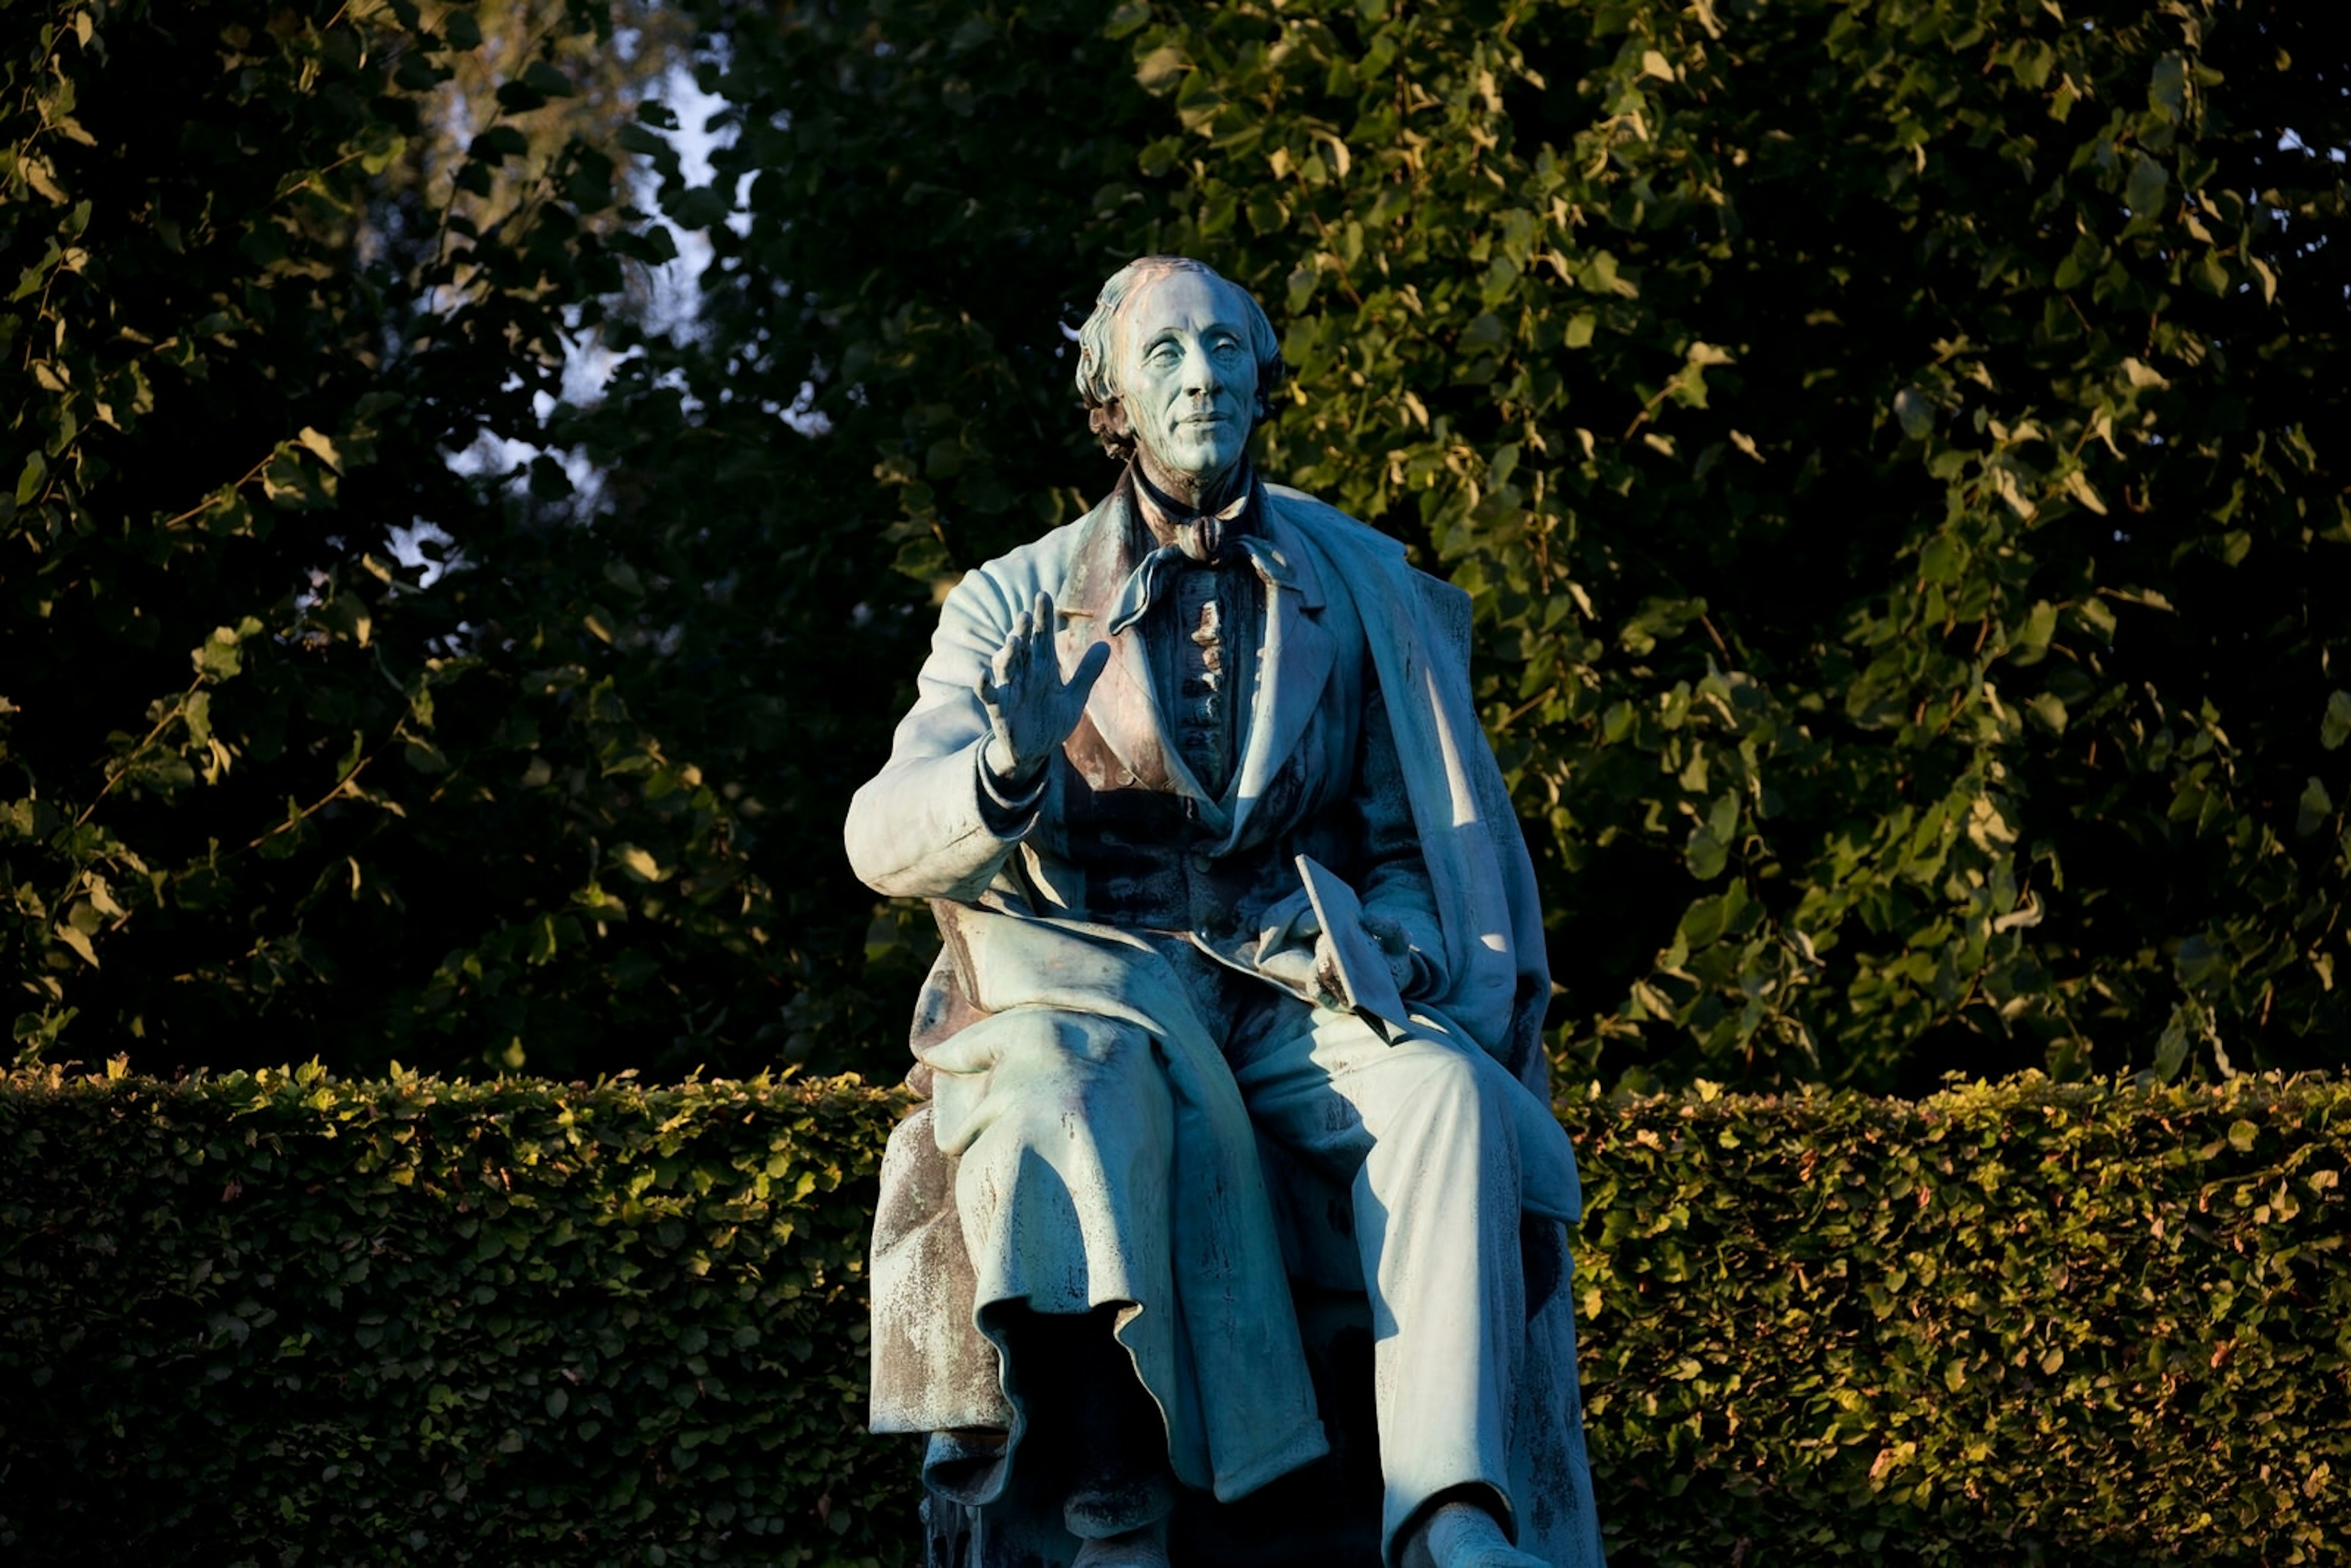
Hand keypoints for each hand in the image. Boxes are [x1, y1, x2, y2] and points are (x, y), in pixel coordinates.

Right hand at [977, 591, 1110, 783]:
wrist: (1034, 752)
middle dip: (1024, 631)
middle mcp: (1025, 674)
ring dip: (1008, 653)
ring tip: (1013, 640)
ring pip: (1006, 667)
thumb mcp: (1074, 697)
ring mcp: (1011, 690)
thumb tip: (1106, 645)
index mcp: (1043, 668)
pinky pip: (989, 695)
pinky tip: (982, 674)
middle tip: (1027, 613)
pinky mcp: (999, 709)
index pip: (1042, 638)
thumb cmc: (1050, 721)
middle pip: (1023, 647)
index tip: (1043, 594)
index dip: (1043, 618)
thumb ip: (1087, 672)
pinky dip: (984, 685)